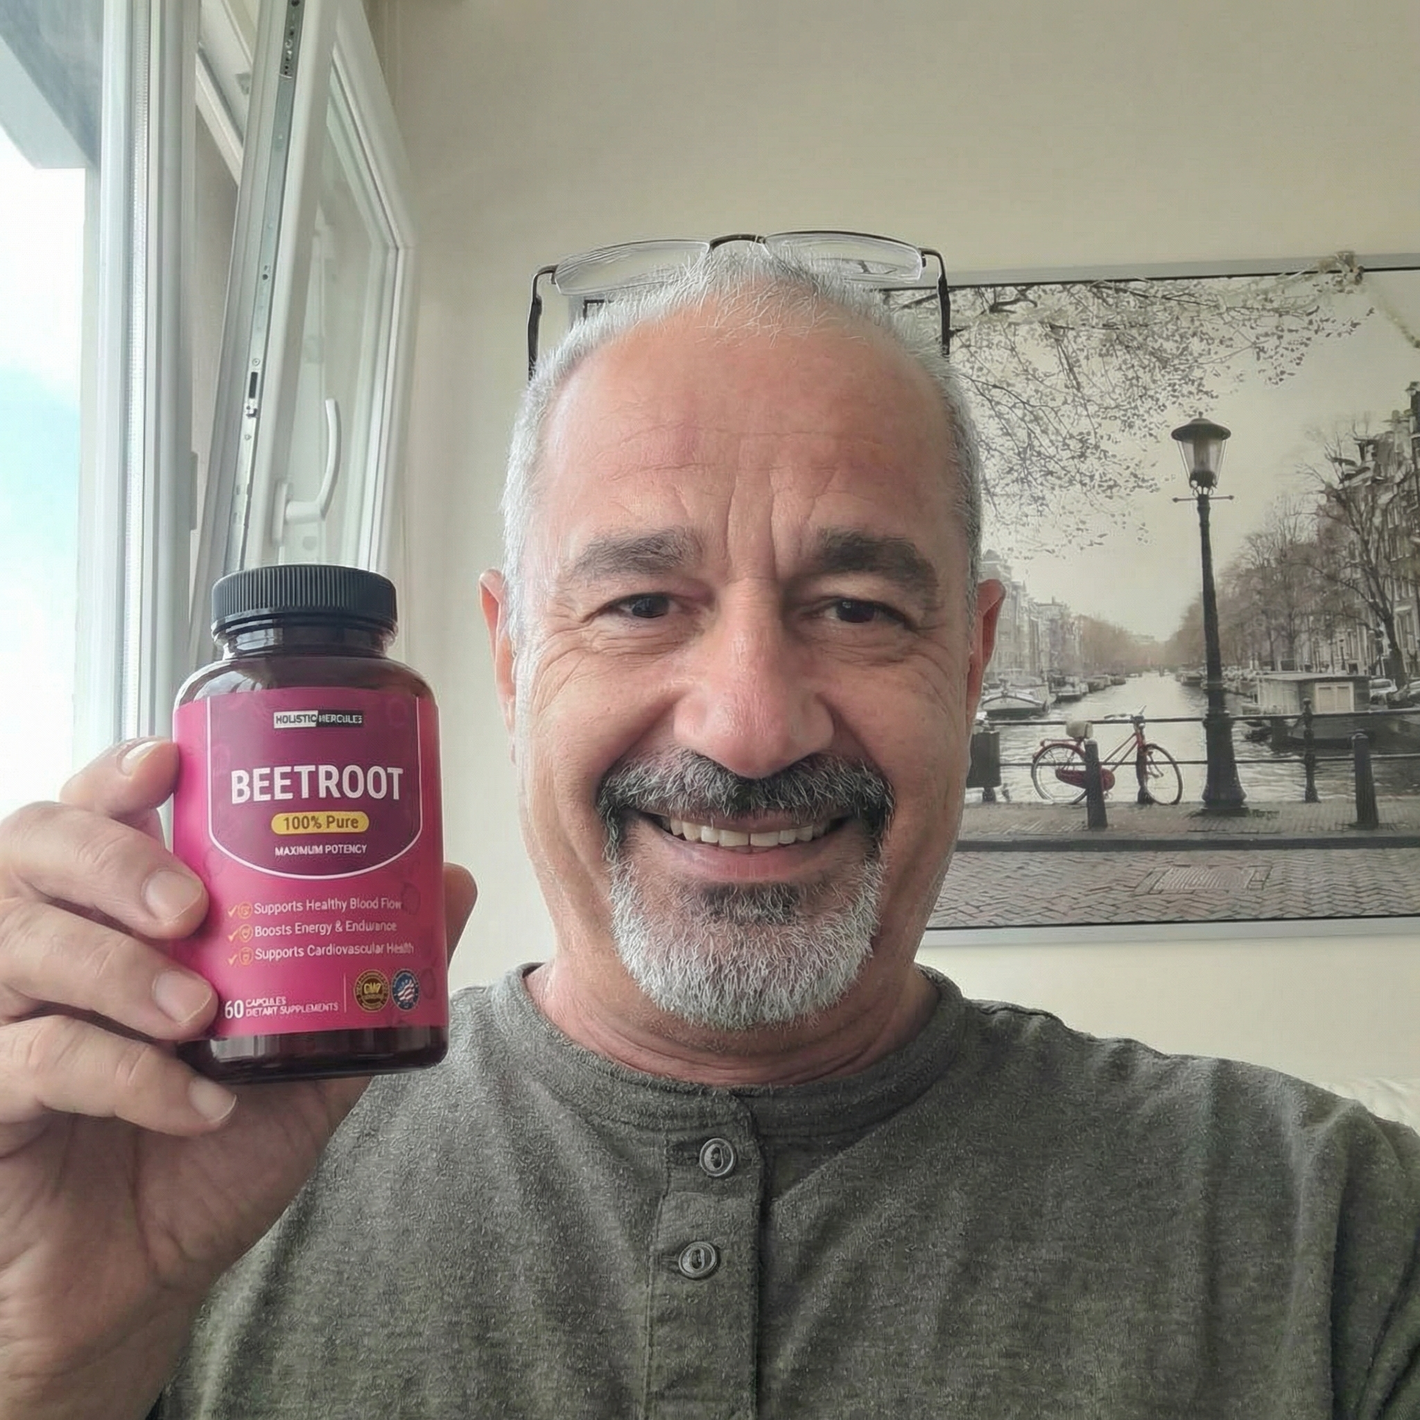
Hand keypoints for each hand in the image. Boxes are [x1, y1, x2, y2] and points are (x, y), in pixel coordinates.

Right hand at [0, 739, 475, 1418]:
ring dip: (114, 966)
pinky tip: (195, 1104)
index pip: (90, 812)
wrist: (143, 1282)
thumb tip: (452, 880)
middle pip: (31, 846)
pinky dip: (123, 1076)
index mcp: (112, 917)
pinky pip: (30, 1060)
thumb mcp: (304, 1055)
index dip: (116, 775)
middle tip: (189, 904)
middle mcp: (44, 948)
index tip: (170, 765)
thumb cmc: (208, 1153)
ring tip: (199, 1010)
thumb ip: (365, 973)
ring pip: (15, 940)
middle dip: (110, 859)